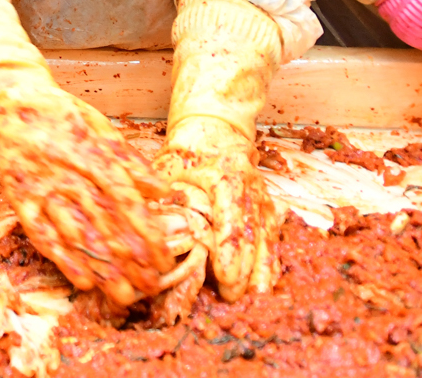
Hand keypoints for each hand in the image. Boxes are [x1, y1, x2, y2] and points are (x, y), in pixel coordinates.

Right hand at [0, 73, 174, 306]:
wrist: (9, 101)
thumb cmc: (60, 114)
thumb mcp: (99, 125)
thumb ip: (130, 160)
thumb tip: (163, 191)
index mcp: (92, 155)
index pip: (127, 201)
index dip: (147, 233)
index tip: (164, 260)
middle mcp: (68, 175)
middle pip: (105, 224)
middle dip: (131, 260)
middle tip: (150, 287)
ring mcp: (42, 189)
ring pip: (76, 234)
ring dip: (101, 267)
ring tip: (123, 295)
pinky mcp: (19, 200)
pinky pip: (41, 234)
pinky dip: (62, 259)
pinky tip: (82, 280)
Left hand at [154, 116, 280, 301]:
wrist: (216, 126)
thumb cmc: (187, 149)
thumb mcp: (168, 165)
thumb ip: (160, 195)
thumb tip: (149, 228)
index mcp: (224, 176)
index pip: (230, 218)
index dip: (227, 250)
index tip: (223, 275)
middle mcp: (249, 188)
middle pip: (250, 234)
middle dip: (243, 269)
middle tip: (232, 296)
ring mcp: (261, 196)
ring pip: (266, 237)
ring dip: (261, 269)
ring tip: (255, 297)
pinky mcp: (267, 204)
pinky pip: (272, 235)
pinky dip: (270, 259)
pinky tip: (267, 281)